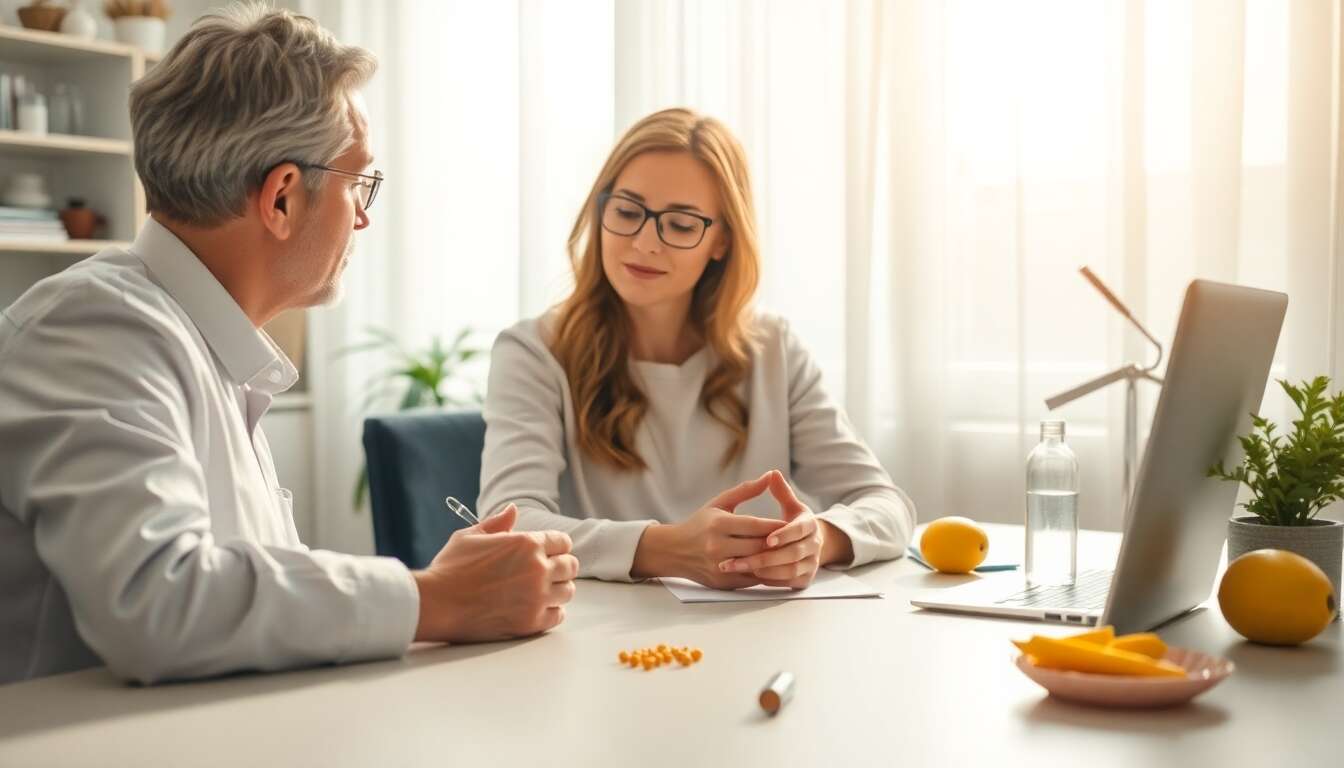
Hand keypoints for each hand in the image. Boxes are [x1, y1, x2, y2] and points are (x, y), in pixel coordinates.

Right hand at [412, 504, 578, 642]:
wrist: (437, 604)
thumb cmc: (450, 568)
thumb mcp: (470, 536)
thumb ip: (497, 523)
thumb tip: (513, 510)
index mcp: (527, 543)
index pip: (563, 542)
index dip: (555, 546)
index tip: (547, 552)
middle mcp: (538, 569)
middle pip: (571, 566)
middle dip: (560, 567)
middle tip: (545, 572)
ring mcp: (537, 597)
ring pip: (568, 591)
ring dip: (557, 589)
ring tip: (540, 591)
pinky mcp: (532, 622)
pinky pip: (558, 615)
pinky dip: (551, 611)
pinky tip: (536, 607)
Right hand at [631, 472, 786, 588]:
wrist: (674, 551)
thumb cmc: (700, 523)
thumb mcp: (719, 503)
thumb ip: (746, 490)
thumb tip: (770, 476)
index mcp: (718, 524)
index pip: (756, 525)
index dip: (776, 526)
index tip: (793, 524)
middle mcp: (717, 546)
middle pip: (758, 546)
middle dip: (779, 544)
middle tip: (796, 540)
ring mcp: (718, 566)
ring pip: (756, 564)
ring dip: (774, 560)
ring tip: (788, 554)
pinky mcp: (721, 582)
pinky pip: (750, 579)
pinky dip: (763, 573)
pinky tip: (774, 567)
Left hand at [717, 471, 852, 588]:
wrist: (810, 544)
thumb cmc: (793, 522)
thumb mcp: (791, 506)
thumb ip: (782, 492)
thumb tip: (773, 473)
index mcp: (811, 524)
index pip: (799, 530)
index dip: (784, 534)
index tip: (767, 538)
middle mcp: (815, 545)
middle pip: (793, 554)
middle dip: (766, 557)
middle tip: (739, 559)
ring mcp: (812, 563)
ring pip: (791, 570)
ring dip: (767, 570)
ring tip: (742, 567)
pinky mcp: (806, 579)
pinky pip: (789, 582)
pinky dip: (772, 580)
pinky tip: (753, 576)